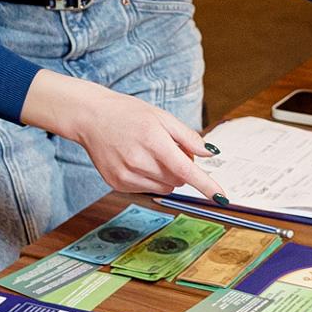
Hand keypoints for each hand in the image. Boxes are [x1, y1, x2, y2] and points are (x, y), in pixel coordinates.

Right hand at [35, 75, 220, 198]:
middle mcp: (139, 161)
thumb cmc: (128, 114)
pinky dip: (150, 179)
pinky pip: (147, 189)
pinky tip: (137, 161)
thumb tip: (210, 154)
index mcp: (153, 141)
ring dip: (167, 175)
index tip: (222, 198)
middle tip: (169, 149)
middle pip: (179, 179)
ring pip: (165, 187)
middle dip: (182, 168)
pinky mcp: (117, 184)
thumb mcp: (161, 117)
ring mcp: (126, 175)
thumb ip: (188, 137)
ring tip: (151, 153)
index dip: (206, 185)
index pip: (186, 170)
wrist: (90, 117)